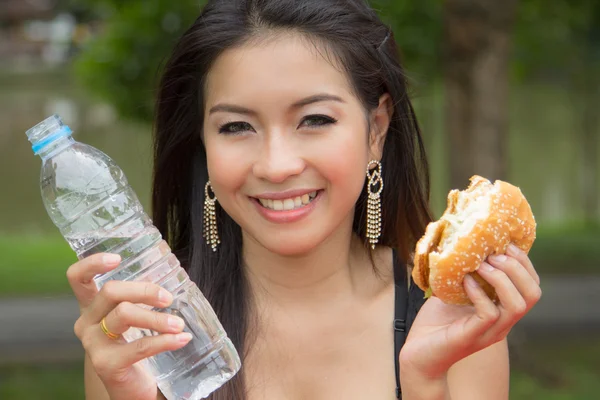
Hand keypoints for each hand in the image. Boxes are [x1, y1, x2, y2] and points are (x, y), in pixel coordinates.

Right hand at [67, 254, 191, 399]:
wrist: (129, 386)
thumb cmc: (132, 344)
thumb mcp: (133, 317)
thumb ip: (140, 296)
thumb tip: (170, 271)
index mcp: (92, 306)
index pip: (78, 278)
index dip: (92, 264)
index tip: (117, 259)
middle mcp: (86, 322)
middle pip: (111, 292)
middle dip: (144, 290)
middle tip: (168, 298)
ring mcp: (93, 344)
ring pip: (124, 314)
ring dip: (157, 318)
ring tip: (179, 324)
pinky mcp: (106, 364)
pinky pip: (139, 346)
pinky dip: (165, 341)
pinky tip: (181, 339)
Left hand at [400, 244, 541, 378]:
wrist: (417, 355)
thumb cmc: (435, 324)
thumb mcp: (454, 292)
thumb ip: (464, 274)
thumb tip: (461, 243)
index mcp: (502, 311)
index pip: (531, 286)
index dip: (524, 263)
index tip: (505, 243)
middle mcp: (502, 323)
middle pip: (532, 294)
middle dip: (517, 268)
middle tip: (493, 254)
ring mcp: (489, 332)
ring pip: (517, 305)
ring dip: (501, 279)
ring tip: (481, 264)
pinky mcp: (472, 337)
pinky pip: (489, 313)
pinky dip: (480, 293)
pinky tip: (466, 281)